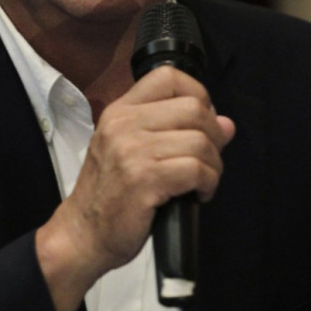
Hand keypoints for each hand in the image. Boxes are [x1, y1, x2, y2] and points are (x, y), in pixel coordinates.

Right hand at [36, 65, 234, 310]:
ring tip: (202, 182)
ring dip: (213, 165)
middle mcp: (124, 124)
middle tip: (207, 160)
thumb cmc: (110, 194)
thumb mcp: (133, 152)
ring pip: (200, 141)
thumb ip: (176, 131)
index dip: (198, 94)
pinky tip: (198, 194)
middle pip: (194, 108)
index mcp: (120, 111)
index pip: (168, 77)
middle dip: (213, 136)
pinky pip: (196, 169)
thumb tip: (227, 124)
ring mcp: (132, 151)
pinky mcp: (144, 180)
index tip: (202, 123)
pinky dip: (207, 183)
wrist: (83, 234)